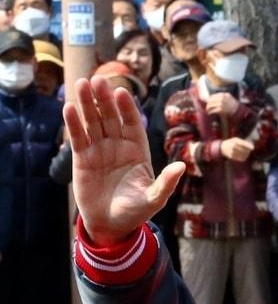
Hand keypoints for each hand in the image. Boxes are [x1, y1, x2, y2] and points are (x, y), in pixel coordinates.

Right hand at [65, 77, 185, 245]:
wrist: (111, 224)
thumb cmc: (136, 211)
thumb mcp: (154, 199)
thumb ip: (166, 183)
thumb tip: (181, 167)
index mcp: (138, 151)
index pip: (132, 124)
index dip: (127, 108)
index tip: (122, 92)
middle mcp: (118, 146)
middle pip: (111, 117)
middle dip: (105, 99)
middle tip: (98, 80)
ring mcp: (99, 150)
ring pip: (93, 122)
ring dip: (87, 104)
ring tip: (81, 83)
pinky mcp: (83, 158)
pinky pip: (78, 137)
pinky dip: (73, 123)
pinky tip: (69, 108)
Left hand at [204, 92, 237, 117]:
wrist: (238, 111)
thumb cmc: (233, 105)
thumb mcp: (229, 97)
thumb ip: (222, 96)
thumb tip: (212, 97)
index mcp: (223, 95)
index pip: (213, 96)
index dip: (209, 99)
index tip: (208, 102)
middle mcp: (222, 99)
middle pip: (210, 100)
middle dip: (208, 104)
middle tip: (207, 107)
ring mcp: (221, 104)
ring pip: (210, 105)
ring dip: (208, 108)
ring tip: (207, 110)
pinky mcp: (221, 109)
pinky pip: (213, 110)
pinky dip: (210, 112)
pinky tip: (210, 113)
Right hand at [221, 137, 254, 161]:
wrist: (222, 147)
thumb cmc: (231, 142)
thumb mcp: (236, 139)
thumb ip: (243, 142)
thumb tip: (252, 147)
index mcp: (234, 141)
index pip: (243, 144)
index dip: (248, 146)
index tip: (253, 148)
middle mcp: (233, 146)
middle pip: (244, 150)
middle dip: (248, 151)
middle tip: (249, 151)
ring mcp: (232, 152)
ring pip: (242, 155)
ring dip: (246, 155)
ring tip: (247, 153)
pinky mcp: (231, 156)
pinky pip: (240, 158)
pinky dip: (243, 158)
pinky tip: (244, 156)